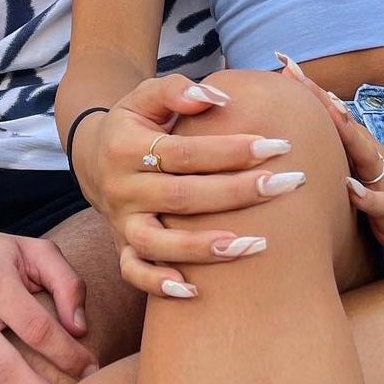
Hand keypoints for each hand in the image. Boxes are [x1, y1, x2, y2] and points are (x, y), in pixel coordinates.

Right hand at [72, 73, 306, 296]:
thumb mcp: (146, 96)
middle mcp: (122, 188)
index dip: (232, 149)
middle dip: (239, 192)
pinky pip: (134, 272)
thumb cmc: (137, 123)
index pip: (186, 152)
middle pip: (183, 197)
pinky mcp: (121, 246)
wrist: (95, 156)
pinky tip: (195, 292)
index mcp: (126, 146)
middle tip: (287, 184)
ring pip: (158, 243)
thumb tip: (217, 96)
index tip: (278, 145)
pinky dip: (158, 284)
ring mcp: (121, 221)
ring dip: (207, 248)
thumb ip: (177, 90)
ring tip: (257, 244)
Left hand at [281, 65, 383, 264]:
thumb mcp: (357, 170)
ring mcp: (383, 182)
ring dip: (348, 133)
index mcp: (358, 148)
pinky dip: (366, 197)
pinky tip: (350, 190)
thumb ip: (333, 151)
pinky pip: (381, 203)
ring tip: (329, 111)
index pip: (332, 114)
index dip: (308, 91)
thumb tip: (299, 133)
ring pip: (365, 154)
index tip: (283, 62)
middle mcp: (370, 157)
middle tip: (294, 72)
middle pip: (344, 123)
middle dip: (320, 99)